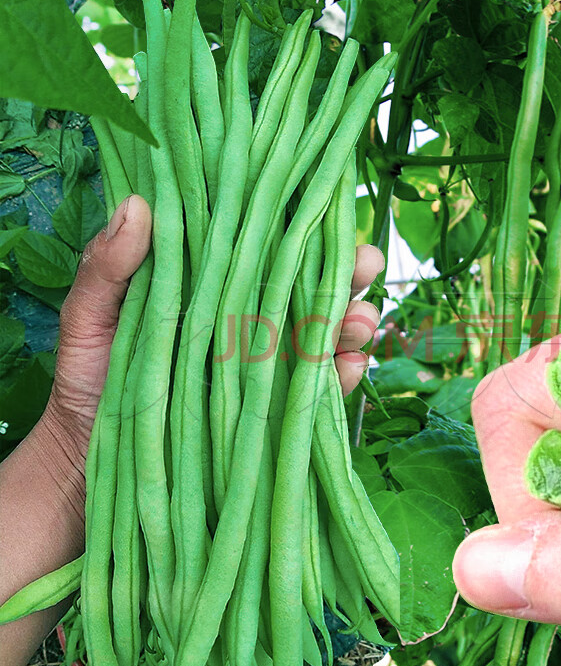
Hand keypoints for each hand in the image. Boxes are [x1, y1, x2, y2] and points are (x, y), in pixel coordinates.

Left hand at [44, 193, 382, 496]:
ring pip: (324, 334)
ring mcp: (263, 365)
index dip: (300, 225)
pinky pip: (317, 390)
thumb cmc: (88, 380)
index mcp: (210, 286)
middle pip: (308, 287)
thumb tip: (138, 203)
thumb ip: (108, 267)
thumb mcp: (88, 318)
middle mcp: (245, 320)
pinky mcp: (271, 411)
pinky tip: (351, 365)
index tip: (327, 206)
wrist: (90, 462)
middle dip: (346, 272)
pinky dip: (341, 376)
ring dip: (352, 322)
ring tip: (361, 321)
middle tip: (367, 264)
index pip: (264, 246)